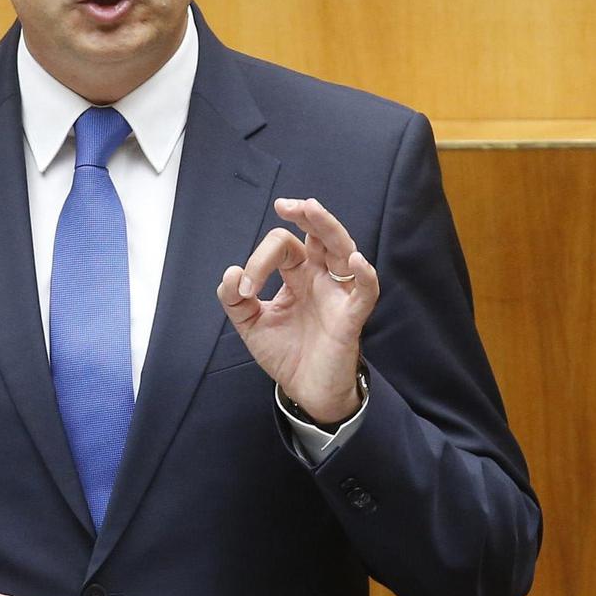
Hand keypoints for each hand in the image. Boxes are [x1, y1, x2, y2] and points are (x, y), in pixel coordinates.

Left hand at [217, 197, 378, 423]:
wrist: (305, 391)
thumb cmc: (286, 353)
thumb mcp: (251, 325)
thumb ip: (235, 300)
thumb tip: (230, 273)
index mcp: (297, 275)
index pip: (282, 248)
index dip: (258, 262)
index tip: (244, 289)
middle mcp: (320, 278)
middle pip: (319, 235)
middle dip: (306, 215)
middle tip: (286, 204)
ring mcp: (337, 294)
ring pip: (342, 250)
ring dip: (328, 228)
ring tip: (312, 209)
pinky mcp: (351, 317)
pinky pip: (365, 291)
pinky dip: (364, 275)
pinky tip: (355, 261)